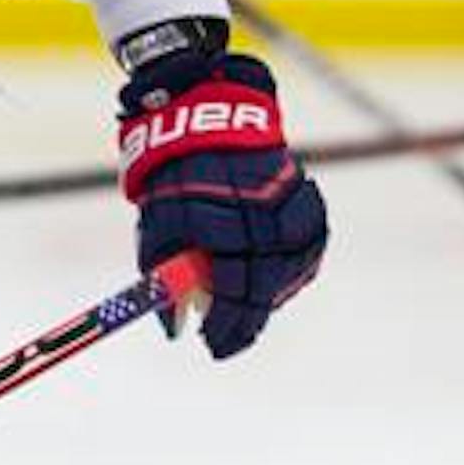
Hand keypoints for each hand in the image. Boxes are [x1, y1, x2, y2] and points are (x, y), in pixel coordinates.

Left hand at [119, 52, 326, 358]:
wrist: (206, 118)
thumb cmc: (172, 179)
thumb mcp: (155, 226)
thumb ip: (163, 278)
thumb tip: (173, 329)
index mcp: (219, 223)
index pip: (230, 291)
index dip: (222, 325)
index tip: (210, 346)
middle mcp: (259, 216)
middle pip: (263, 287)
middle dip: (245, 322)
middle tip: (228, 343)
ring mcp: (286, 205)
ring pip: (291, 269)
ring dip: (270, 297)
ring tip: (248, 313)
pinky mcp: (304, 195)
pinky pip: (309, 245)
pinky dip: (294, 268)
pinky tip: (276, 282)